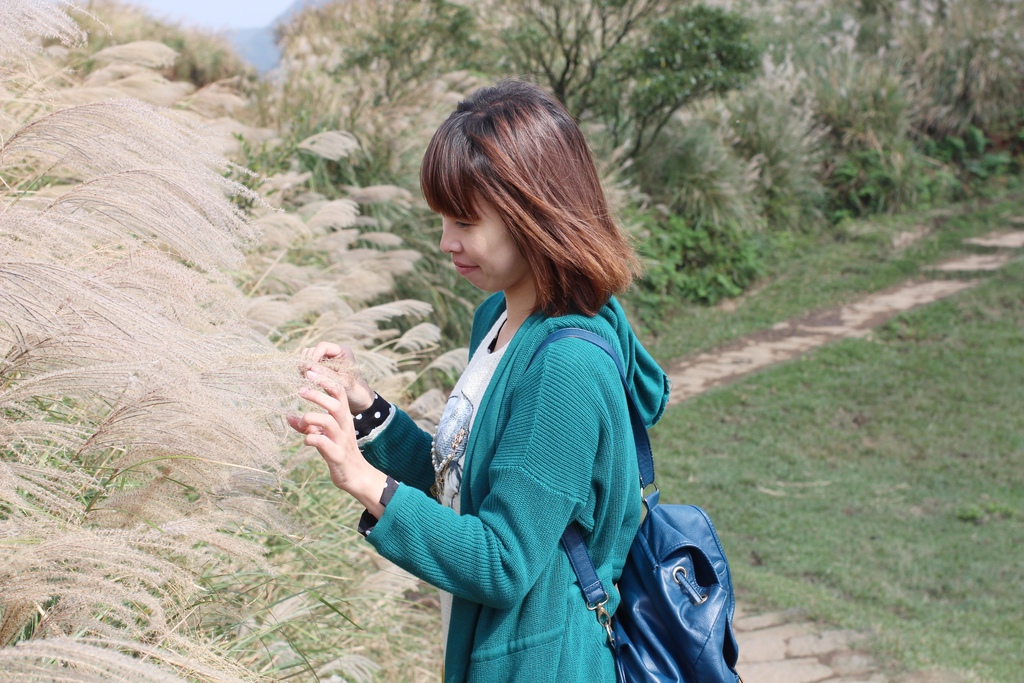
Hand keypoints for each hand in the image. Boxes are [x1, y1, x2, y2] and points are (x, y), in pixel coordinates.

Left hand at [287, 382, 387, 515]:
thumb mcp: (323, 435)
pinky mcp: (336, 455)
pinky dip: (311, 439)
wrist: (355, 475)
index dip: (325, 380)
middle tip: (300, 389)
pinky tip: (306, 441)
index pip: (338, 392)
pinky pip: (323, 443)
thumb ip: (307, 425)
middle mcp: (344, 426)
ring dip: (311, 417)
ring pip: (329, 422)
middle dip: (318, 394)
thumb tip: (288, 415)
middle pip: (336, 403)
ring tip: (301, 418)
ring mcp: (341, 440)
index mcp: (343, 418)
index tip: (309, 371)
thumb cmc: (337, 451)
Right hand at [299, 342, 374, 413]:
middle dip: (307, 362)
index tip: (309, 369)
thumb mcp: (342, 382)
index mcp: (342, 351)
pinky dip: (305, 371)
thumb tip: (309, 368)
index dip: (314, 356)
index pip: (322, 346)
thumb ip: (327, 375)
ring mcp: (326, 359)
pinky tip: (306, 381)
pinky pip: (308, 365)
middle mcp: (333, 352)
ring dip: (304, 367)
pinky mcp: (320, 367)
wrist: (358, 399)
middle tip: (305, 376)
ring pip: (308, 357)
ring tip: (305, 379)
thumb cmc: (355, 390)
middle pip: (313, 350)